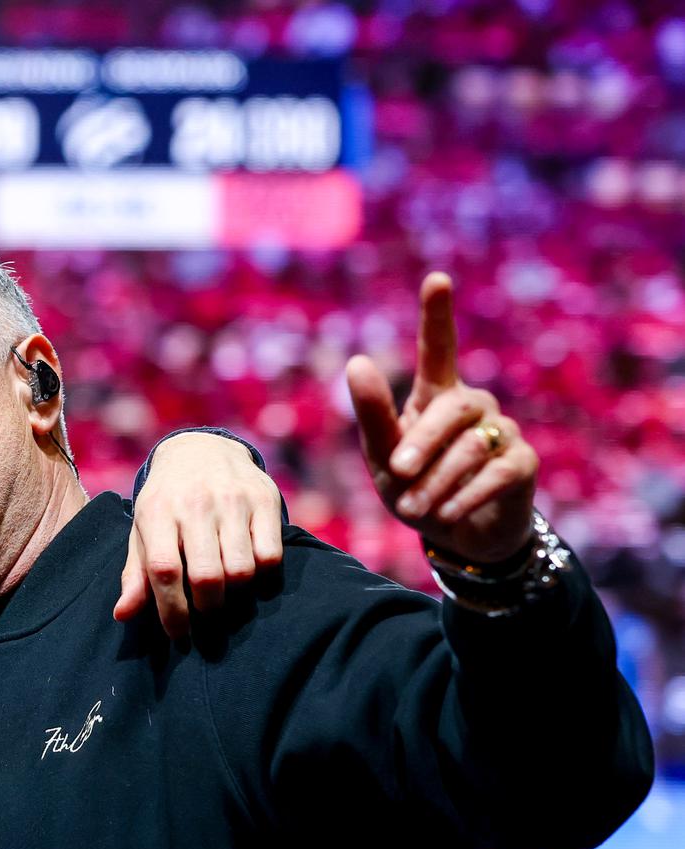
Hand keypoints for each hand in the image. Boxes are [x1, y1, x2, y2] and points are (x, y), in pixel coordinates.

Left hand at [116, 432, 284, 634]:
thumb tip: (122, 615)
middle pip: (208, 576)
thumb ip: (135, 574)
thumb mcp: (143, 531)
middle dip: (207, 607)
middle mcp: (195, 503)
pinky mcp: (264, 499)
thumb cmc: (166, 502)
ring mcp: (232, 499)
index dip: (172, 611)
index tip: (179, 635)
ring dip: (235, 593)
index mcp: (157, 512)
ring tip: (226, 590)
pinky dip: (262, 574)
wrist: (201, 449)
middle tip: (206, 610)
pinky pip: (271, 556)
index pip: (164, 570)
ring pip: (242, 570)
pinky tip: (249, 569)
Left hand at [345, 272, 536, 563]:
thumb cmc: (413, 489)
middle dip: (421, 443)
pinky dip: (465, 495)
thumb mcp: (382, 458)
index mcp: (435, 397)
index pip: (439, 349)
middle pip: (452, 408)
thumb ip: (373, 415)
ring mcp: (503, 431)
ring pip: (471, 446)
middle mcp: (473, 405)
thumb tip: (357, 361)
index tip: (436, 279)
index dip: (437, 315)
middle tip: (396, 473)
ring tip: (415, 507)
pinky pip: (496, 474)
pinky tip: (446, 513)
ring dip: (436, 481)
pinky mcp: (523, 463)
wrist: (455, 536)